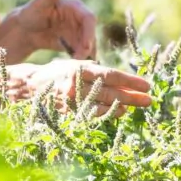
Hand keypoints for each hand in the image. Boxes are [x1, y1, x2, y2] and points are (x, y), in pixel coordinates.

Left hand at [4, 0, 96, 59]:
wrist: (25, 29)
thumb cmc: (32, 12)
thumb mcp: (40, 3)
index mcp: (76, 7)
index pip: (89, 18)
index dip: (89, 32)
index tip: (86, 45)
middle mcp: (80, 20)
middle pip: (90, 34)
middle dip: (87, 47)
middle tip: (79, 60)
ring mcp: (78, 33)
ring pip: (88, 45)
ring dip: (85, 55)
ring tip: (76, 65)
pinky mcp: (74, 44)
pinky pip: (81, 53)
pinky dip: (80, 60)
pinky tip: (75, 67)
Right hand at [7, 60, 151, 116]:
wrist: (30, 85)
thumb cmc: (57, 72)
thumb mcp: (76, 65)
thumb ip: (96, 72)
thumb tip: (123, 82)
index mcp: (79, 69)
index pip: (110, 75)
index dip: (130, 80)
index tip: (147, 84)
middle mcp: (75, 85)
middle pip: (109, 92)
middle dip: (132, 96)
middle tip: (149, 100)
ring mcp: (72, 101)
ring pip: (102, 106)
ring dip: (121, 106)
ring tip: (136, 106)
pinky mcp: (68, 112)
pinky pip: (91, 114)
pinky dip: (106, 114)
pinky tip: (119, 112)